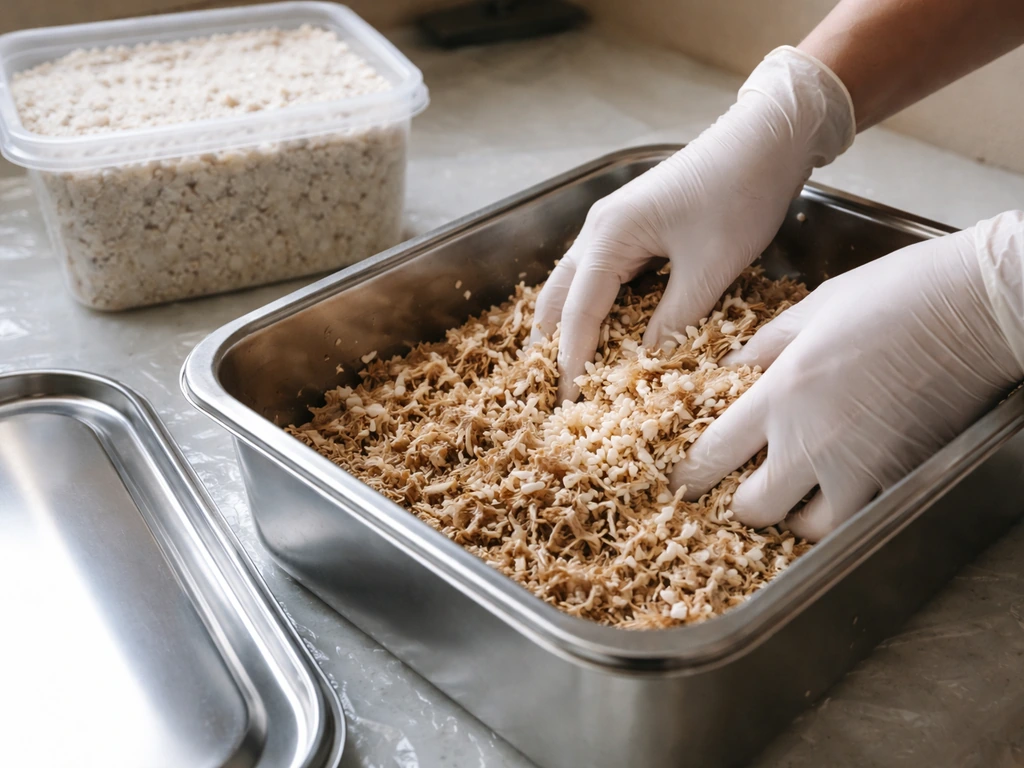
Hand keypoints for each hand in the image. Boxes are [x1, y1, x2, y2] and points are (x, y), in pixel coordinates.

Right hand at [530, 46, 854, 403]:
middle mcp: (598, 230)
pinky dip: (592, 307)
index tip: (571, 403)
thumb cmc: (740, 195)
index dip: (572, 361)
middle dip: (553, 345)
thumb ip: (673, 321)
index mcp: (609, 237)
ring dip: (569, 326)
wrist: (767, 137)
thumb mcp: (709, 269)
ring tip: (573, 369)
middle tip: (557, 391)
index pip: (578, 313)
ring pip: (574, 285)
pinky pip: (598, 275)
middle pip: (558, 297)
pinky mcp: (631, 225)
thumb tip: (646, 364)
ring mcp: (612, 225)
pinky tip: (605, 331)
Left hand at [670, 212, 1023, 540]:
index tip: (685, 479)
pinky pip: (862, 516)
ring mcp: (862, 466)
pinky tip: (844, 486)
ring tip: (800, 491)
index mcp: (781, 393)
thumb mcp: (811, 308)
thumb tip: (731, 370)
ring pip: (809, 529)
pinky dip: (847, 511)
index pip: (712, 455)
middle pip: (753, 509)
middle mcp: (813, 440)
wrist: (978, 305)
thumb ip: (764, 347)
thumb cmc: (896, 293)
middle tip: (747, 486)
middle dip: (742, 504)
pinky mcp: (904, 476)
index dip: (691, 475)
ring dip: (797, 517)